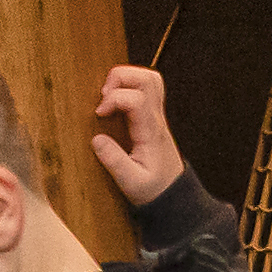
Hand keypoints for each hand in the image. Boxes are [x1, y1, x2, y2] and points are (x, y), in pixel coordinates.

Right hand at [88, 64, 184, 204]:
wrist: (174, 195)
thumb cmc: (154, 189)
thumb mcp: (132, 183)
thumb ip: (114, 161)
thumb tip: (96, 140)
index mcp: (151, 131)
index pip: (137, 98)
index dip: (114, 98)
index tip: (99, 113)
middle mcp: (156, 118)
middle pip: (148, 78)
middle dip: (120, 77)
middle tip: (104, 95)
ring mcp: (156, 115)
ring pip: (149, 78)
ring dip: (125, 79)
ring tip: (108, 96)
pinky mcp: (152, 117)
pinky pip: (145, 89)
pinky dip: (127, 87)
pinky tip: (114, 103)